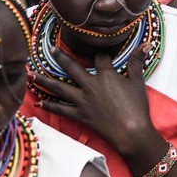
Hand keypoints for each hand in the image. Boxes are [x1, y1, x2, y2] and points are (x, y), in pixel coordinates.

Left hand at [33, 41, 156, 158]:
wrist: (131, 132)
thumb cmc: (137, 107)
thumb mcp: (138, 82)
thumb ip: (137, 61)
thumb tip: (146, 44)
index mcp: (106, 75)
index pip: (100, 59)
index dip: (102, 56)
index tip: (102, 57)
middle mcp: (90, 85)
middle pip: (72, 67)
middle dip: (60, 57)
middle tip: (50, 49)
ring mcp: (83, 101)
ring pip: (59, 87)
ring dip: (44, 80)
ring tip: (31, 74)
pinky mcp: (79, 115)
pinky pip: (60, 109)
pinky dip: (49, 106)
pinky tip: (39, 103)